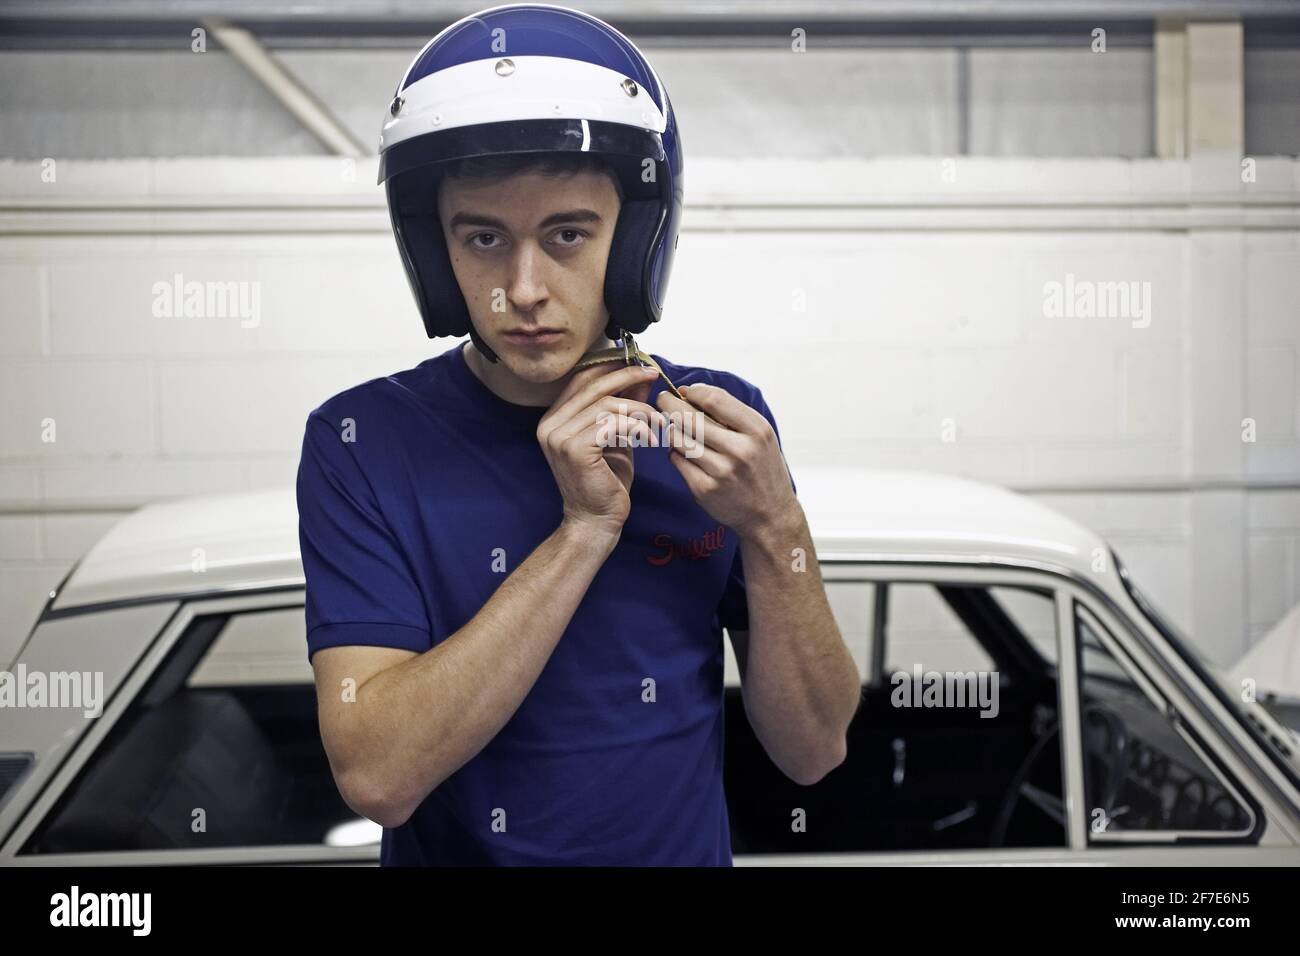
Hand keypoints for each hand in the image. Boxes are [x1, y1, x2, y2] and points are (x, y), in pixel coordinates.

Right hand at [538, 363, 668, 538]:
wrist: (595, 521)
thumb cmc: (606, 482)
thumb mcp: (617, 437)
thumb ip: (623, 408)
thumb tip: (640, 377)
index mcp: (553, 419)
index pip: (581, 379)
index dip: (611, 366)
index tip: (640, 365)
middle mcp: (549, 425)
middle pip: (592, 386)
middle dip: (627, 376)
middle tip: (654, 375)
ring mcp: (558, 437)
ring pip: (605, 404)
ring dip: (639, 408)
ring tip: (657, 421)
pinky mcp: (574, 450)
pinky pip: (611, 424)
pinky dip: (636, 426)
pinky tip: (650, 437)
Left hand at [655, 383, 797, 539]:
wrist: (770, 514)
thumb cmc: (761, 467)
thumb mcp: (760, 435)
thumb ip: (730, 413)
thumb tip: (687, 391)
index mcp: (757, 431)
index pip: (714, 399)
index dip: (693, 391)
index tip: (685, 391)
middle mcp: (740, 451)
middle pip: (690, 417)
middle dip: (670, 403)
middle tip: (663, 399)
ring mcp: (721, 472)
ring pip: (678, 438)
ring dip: (672, 429)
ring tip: (676, 428)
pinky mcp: (704, 489)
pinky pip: (677, 459)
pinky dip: (675, 452)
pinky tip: (683, 451)